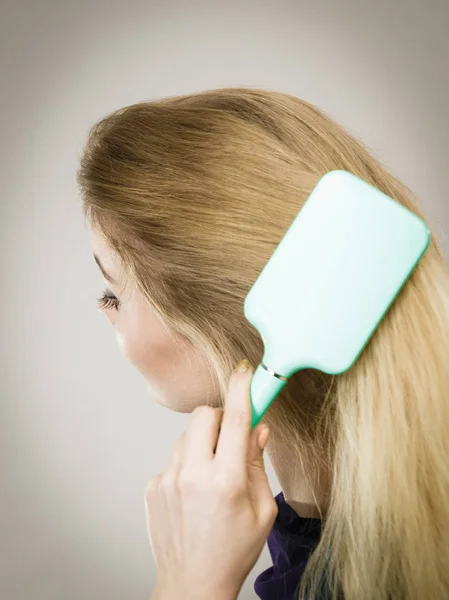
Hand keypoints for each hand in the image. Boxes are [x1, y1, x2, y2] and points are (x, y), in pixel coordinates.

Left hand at [144, 359, 277, 599]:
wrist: (192, 583)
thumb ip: (258, 465)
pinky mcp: (153, 486)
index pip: (236, 419)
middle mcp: (193, 475)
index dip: (242, 388)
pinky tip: (194, 491)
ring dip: (203, 442)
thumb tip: (258, 428)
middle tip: (230, 438)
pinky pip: (174, 457)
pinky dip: (187, 463)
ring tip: (212, 473)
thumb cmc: (234, 550)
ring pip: (187, 435)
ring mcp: (168, 479)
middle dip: (219, 417)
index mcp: (226, 481)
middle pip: (204, 415)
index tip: (244, 370)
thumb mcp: (262, 511)